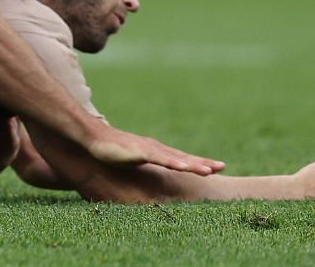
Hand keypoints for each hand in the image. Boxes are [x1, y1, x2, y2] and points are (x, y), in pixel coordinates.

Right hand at [83, 124, 224, 175]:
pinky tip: (183, 167)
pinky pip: (159, 159)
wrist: (92, 137)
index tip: (216, 168)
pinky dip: (172, 162)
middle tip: (222, 167)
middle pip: (184, 157)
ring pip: (175, 158)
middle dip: (203, 163)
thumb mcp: (132, 159)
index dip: (198, 163)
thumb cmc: (110, 149)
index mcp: (156, 151)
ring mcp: (148, 149)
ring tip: (209, 170)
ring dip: (193, 164)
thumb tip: (150, 178)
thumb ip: (143, 165)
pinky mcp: (138, 152)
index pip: (182, 158)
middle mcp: (156, 148)